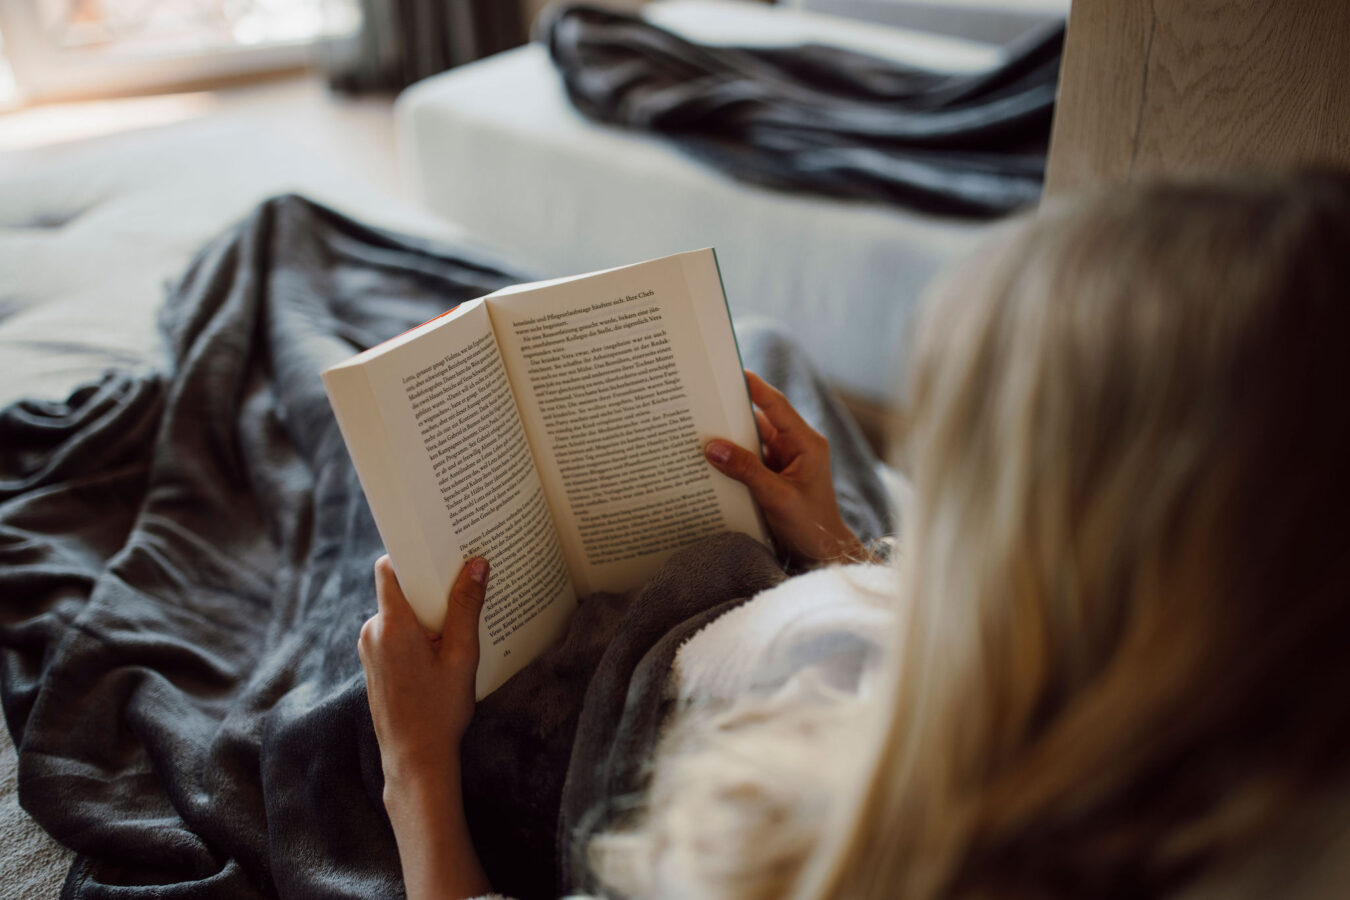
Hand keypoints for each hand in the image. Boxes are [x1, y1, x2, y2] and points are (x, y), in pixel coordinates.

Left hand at [359, 557, 493, 899]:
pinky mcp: (374, 665)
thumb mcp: (462, 656)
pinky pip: (395, 635)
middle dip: (430, 588)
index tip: (437, 548)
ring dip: (426, 615)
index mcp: (392, 625)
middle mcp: (373, 632)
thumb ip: (467, 607)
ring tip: (459, 625)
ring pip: (398, 614)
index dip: (410, 555)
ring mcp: (370, 650)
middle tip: (463, 585)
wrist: (414, 759)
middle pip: (398, 590)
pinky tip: (444, 650)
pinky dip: (417, 634)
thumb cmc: (439, 710)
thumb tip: (476, 564)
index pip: (388, 569)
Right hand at [704, 370, 868, 564]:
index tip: (731, 371)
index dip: (755, 387)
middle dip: (732, 413)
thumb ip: (746, 470)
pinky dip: (731, 458)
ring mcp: (784, 461)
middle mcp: (796, 446)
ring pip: (751, 440)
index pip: (777, 405)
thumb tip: (712, 447)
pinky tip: (708, 458)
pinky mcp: (773, 476)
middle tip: (701, 401)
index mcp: (806, 443)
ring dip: (728, 438)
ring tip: (697, 429)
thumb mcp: (777, 497)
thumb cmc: (811, 526)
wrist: (822, 556)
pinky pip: (748, 459)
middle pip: (760, 420)